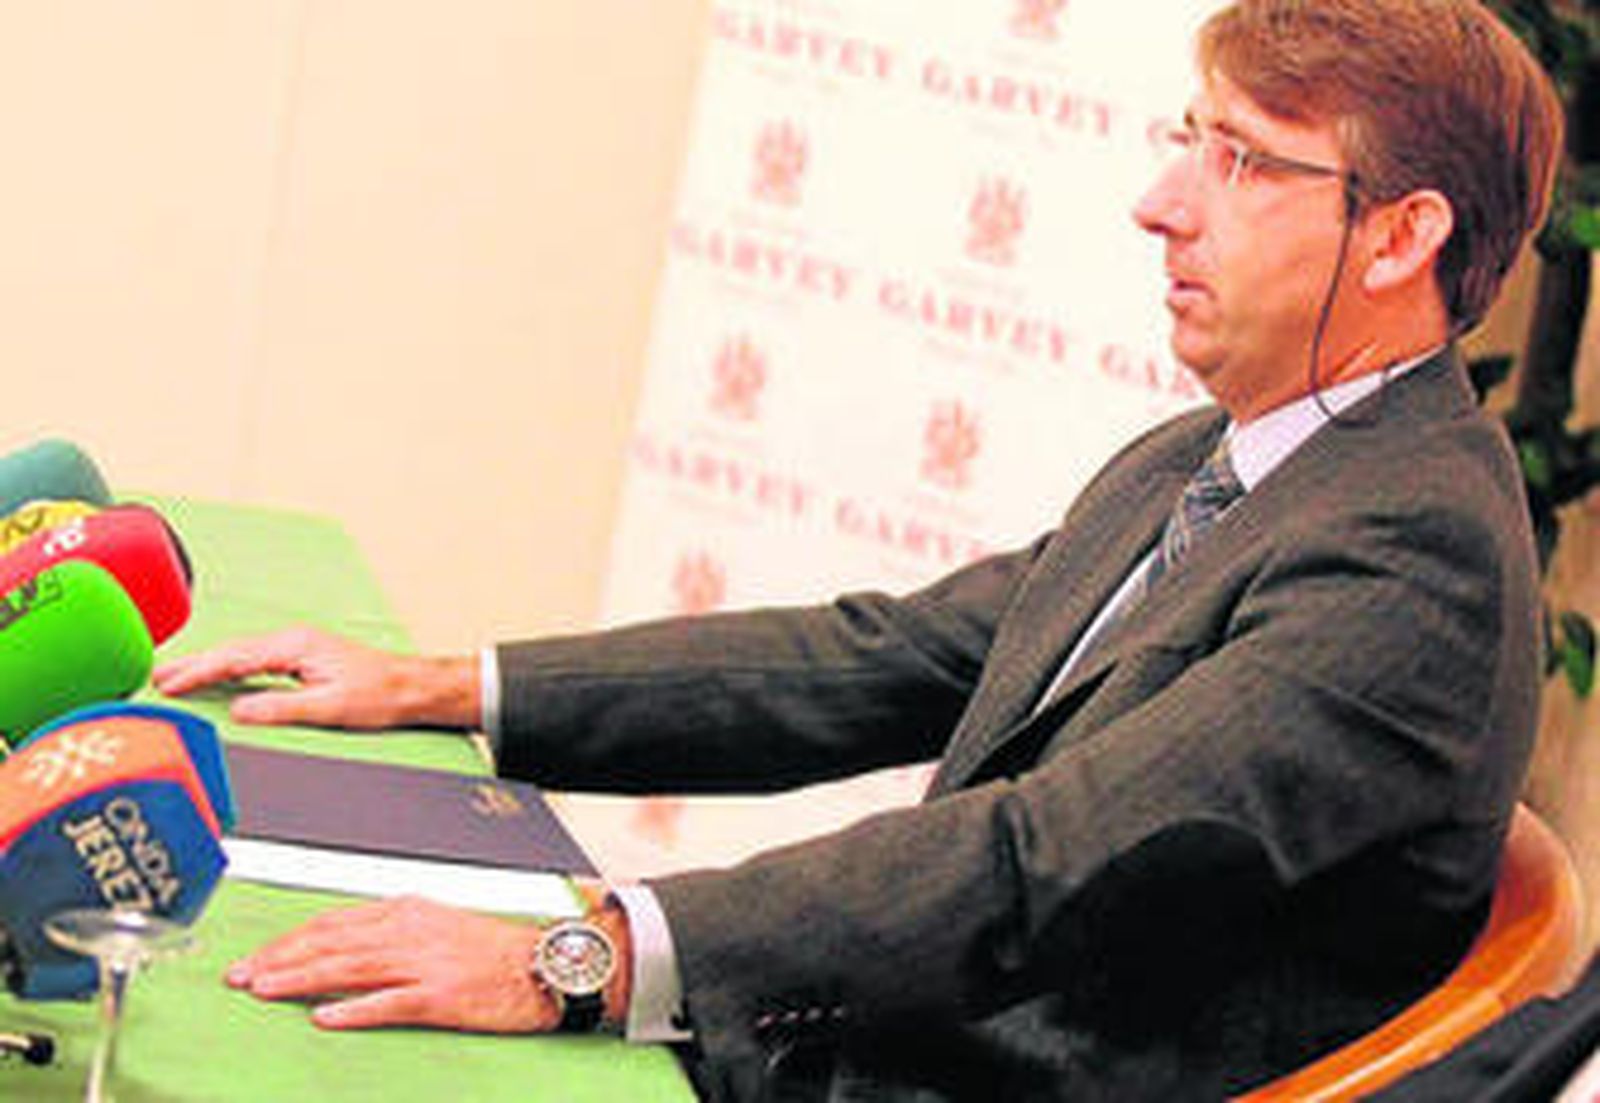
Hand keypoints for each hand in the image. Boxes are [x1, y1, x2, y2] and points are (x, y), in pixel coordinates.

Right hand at [152, 626, 479, 730]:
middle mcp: (294, 641)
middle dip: (193, 664)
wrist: (411, 687)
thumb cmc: (380, 695)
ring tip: (174, 678)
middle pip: (232, 651)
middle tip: (154, 677)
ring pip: (241, 655)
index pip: (235, 658)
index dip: (199, 672)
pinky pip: (255, 661)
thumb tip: (241, 711)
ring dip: (208, 666)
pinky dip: (230, 669)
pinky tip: (218, 679)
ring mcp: (299, 648)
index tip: (169, 684)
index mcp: (296, 647)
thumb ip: (283, 708)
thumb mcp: (330, 707)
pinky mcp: (303, 659)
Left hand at [226, 896, 556, 1032]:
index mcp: (406, 912)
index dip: (288, 941)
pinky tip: (325, 1016)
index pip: (332, 923)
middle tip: (240, 976)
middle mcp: (410, 931)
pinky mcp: (441, 995)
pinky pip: (389, 1002)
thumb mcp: (437, 927)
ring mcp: (425, 962)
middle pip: (331, 943)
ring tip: (264, 990)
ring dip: (301, 979)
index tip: (255, 959)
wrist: (545, 966)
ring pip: (350, 967)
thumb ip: (390, 934)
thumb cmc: (494, 952)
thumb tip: (341, 949)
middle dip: (280, 959)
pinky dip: (353, 1009)